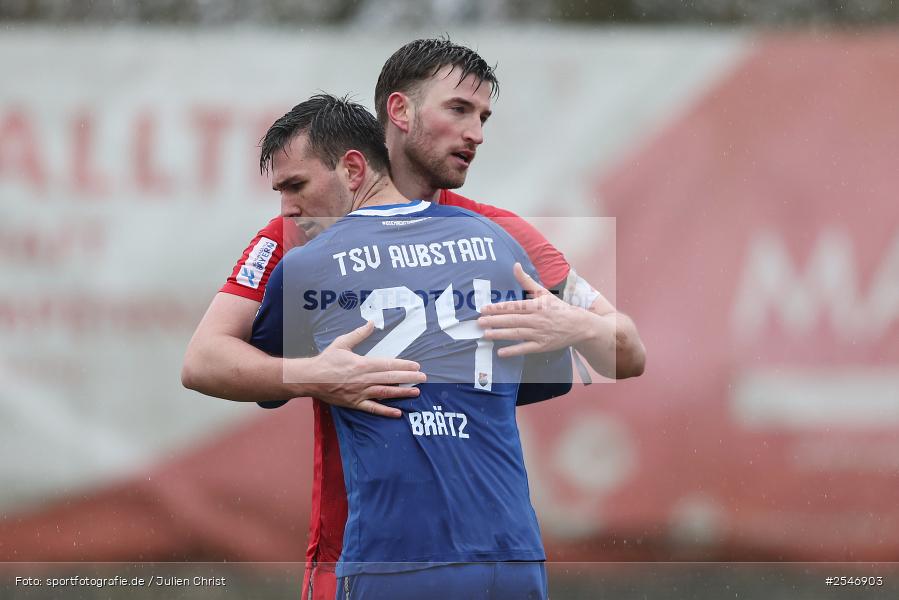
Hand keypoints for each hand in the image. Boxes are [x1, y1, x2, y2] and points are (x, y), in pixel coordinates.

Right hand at [285, 321, 424, 417]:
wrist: (310, 378)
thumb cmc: (327, 360)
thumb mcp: (342, 343)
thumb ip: (359, 334)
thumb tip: (371, 322)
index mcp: (363, 364)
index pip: (388, 364)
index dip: (404, 365)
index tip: (416, 366)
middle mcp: (364, 379)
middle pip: (391, 378)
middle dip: (409, 378)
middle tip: (423, 378)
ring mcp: (360, 393)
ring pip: (385, 393)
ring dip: (402, 393)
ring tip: (416, 392)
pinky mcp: (355, 403)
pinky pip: (373, 408)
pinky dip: (386, 411)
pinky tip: (398, 412)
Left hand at [478, 263, 587, 356]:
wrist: (579, 325)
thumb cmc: (558, 308)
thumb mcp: (543, 292)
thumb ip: (527, 280)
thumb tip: (515, 265)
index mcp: (536, 305)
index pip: (514, 306)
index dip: (498, 308)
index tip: (484, 309)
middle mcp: (537, 319)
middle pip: (513, 320)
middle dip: (495, 321)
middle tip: (479, 322)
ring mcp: (539, 333)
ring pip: (517, 334)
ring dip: (501, 334)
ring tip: (486, 334)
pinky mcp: (542, 346)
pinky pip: (525, 348)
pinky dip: (513, 351)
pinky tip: (501, 352)